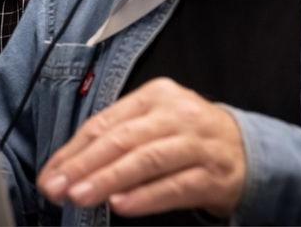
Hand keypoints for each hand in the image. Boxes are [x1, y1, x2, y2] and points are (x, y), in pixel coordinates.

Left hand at [36, 78, 245, 217]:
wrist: (249, 150)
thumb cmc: (187, 137)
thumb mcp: (154, 124)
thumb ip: (117, 139)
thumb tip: (69, 167)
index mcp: (155, 96)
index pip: (105, 123)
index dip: (74, 150)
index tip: (50, 174)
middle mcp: (176, 114)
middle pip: (123, 139)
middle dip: (85, 165)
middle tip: (58, 187)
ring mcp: (197, 143)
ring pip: (146, 160)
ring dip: (109, 179)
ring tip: (82, 195)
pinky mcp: (214, 174)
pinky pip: (175, 186)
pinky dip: (146, 196)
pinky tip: (122, 205)